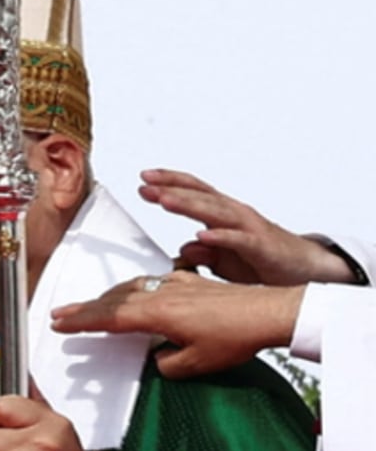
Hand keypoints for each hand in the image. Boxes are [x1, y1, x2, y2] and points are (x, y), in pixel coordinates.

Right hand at [51, 270, 304, 376]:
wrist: (266, 312)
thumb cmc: (234, 337)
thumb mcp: (196, 363)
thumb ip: (167, 364)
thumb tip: (158, 359)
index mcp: (156, 313)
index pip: (109, 317)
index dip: (81, 320)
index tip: (59, 322)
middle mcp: (160, 294)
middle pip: (112, 299)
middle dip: (84, 308)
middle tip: (60, 313)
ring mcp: (173, 284)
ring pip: (129, 287)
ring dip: (107, 298)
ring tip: (91, 307)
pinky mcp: (188, 281)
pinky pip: (150, 282)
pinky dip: (133, 289)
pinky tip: (135, 293)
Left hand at [140, 168, 353, 284]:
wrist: (306, 270)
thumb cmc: (264, 261)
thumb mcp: (226, 260)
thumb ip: (204, 253)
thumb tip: (184, 248)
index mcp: (223, 215)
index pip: (193, 192)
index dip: (169, 183)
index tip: (143, 180)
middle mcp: (235, 214)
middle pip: (199, 196)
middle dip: (171, 190)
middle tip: (146, 186)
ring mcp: (249, 228)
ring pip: (215, 212)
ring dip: (189, 205)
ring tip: (165, 201)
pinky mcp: (262, 247)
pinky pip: (239, 240)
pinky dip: (221, 236)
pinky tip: (202, 235)